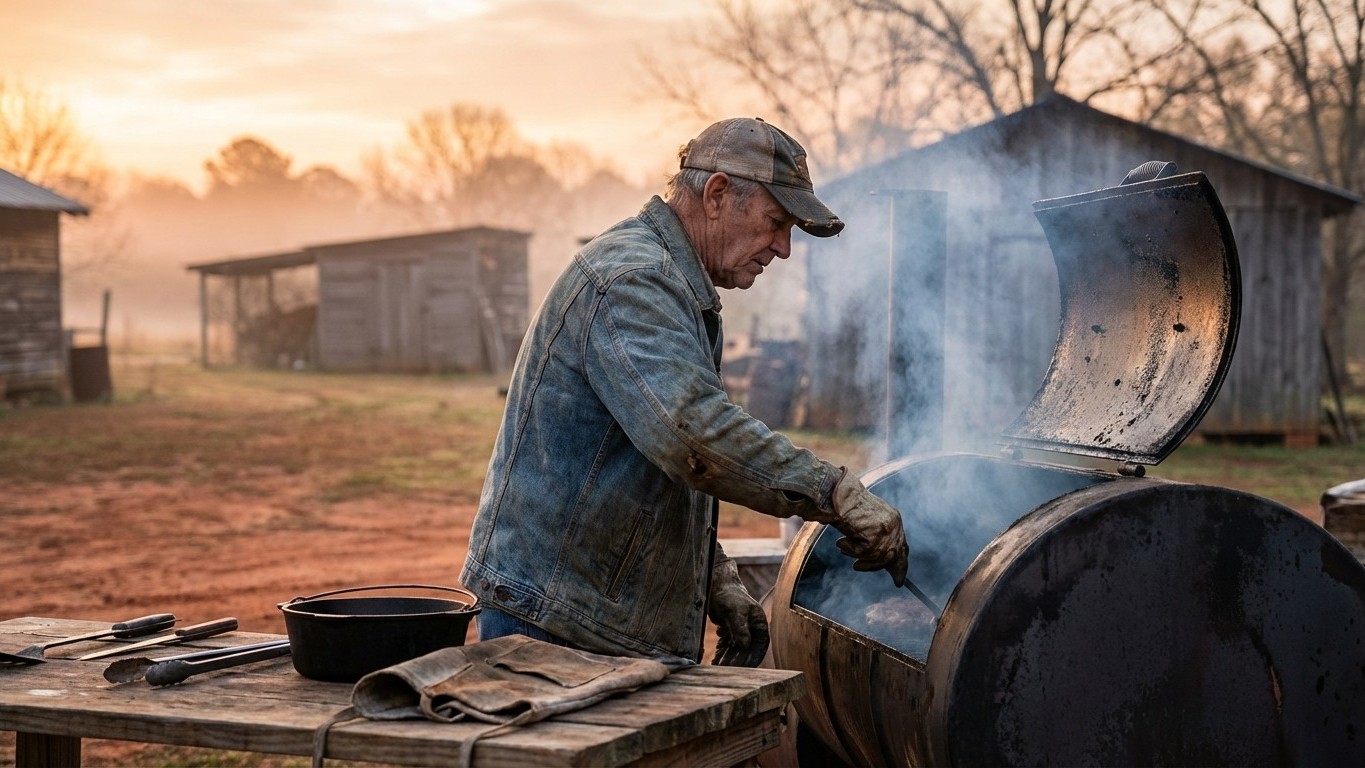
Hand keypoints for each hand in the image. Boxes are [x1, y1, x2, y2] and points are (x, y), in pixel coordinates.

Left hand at [706, 558, 769, 666]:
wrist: (716, 585)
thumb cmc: (728, 595)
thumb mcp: (734, 611)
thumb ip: (740, 628)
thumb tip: (745, 645)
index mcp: (759, 624)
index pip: (758, 647)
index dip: (749, 659)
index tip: (737, 668)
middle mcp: (753, 629)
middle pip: (746, 651)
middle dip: (735, 661)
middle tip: (722, 668)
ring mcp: (742, 631)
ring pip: (737, 651)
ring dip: (727, 659)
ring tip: (715, 665)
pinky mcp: (732, 632)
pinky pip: (729, 647)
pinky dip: (722, 653)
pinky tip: (715, 658)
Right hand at [825, 469, 908, 586]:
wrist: (835, 493)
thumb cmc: (845, 506)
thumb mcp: (866, 522)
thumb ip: (877, 537)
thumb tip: (884, 561)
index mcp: (893, 518)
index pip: (902, 545)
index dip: (901, 564)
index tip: (899, 581)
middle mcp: (894, 523)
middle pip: (893, 555)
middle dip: (881, 567)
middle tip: (864, 570)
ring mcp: (886, 529)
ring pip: (878, 557)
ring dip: (858, 556)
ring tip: (843, 548)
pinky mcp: (875, 534)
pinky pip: (865, 553)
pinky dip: (850, 549)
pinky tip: (841, 541)